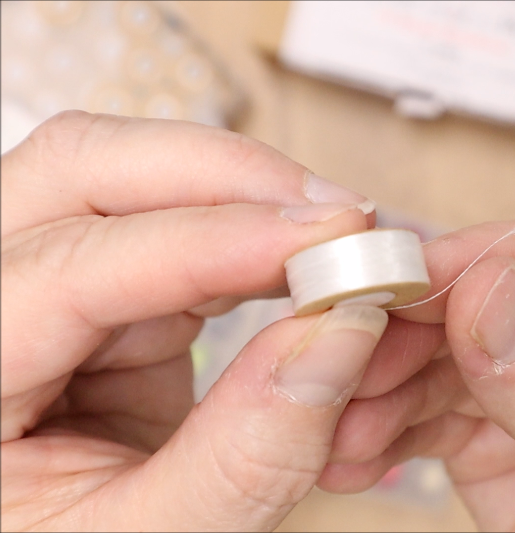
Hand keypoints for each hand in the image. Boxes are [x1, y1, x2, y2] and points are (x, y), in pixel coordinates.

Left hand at [1, 111, 388, 530]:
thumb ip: (246, 455)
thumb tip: (342, 332)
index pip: (68, 267)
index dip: (210, 242)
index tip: (328, 243)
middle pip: (82, 170)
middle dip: (228, 178)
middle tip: (338, 220)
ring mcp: (36, 280)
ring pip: (132, 175)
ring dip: (247, 193)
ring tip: (338, 238)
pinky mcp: (100, 285)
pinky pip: (174, 219)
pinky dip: (248, 229)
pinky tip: (303, 258)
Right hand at [321, 216, 514, 530]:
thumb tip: (489, 292)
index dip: (500, 255)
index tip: (419, 276)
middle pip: (508, 287)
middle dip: (423, 326)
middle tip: (350, 348)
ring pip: (455, 344)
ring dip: (388, 380)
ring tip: (340, 420)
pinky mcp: (505, 420)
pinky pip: (433, 405)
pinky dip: (386, 425)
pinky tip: (352, 449)